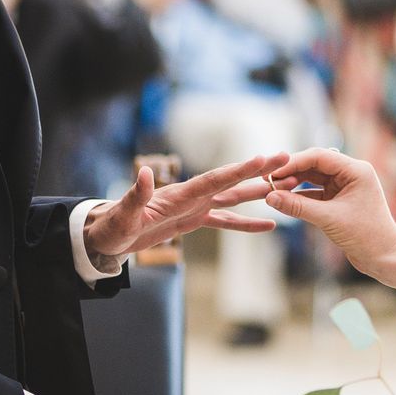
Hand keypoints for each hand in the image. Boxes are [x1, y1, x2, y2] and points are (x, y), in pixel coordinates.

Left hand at [84, 153, 296, 256]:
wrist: (109, 236)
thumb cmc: (113, 227)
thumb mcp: (122, 215)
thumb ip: (136, 195)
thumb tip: (145, 172)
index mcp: (180, 195)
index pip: (215, 180)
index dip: (239, 170)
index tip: (262, 159)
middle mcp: (192, 196)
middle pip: (232, 181)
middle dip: (259, 170)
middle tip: (285, 158)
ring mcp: (196, 208)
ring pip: (234, 198)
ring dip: (259, 192)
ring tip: (286, 185)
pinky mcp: (194, 221)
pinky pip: (226, 222)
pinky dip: (247, 223)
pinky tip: (267, 225)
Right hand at [263, 148, 395, 276]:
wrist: (383, 257)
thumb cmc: (364, 236)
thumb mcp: (328, 219)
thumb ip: (298, 207)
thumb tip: (270, 197)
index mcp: (355, 170)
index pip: (319, 157)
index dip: (294, 162)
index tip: (273, 172)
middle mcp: (350, 174)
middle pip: (314, 165)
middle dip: (291, 172)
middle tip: (267, 180)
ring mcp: (344, 187)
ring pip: (312, 179)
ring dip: (293, 184)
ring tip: (272, 190)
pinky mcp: (338, 201)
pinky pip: (314, 193)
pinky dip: (300, 197)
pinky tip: (283, 200)